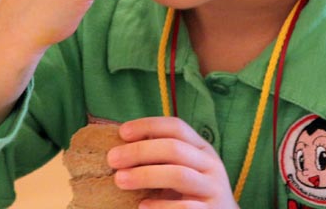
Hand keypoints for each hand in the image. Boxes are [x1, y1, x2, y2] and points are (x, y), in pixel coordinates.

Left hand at [107, 117, 238, 208]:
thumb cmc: (192, 193)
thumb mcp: (184, 168)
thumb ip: (163, 156)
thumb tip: (123, 143)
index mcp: (202, 148)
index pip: (176, 127)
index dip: (149, 125)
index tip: (122, 132)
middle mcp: (211, 165)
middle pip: (174, 148)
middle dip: (140, 151)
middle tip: (112, 159)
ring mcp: (213, 189)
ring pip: (179, 175)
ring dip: (145, 175)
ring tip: (120, 180)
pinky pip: (184, 207)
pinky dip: (161, 206)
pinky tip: (142, 206)